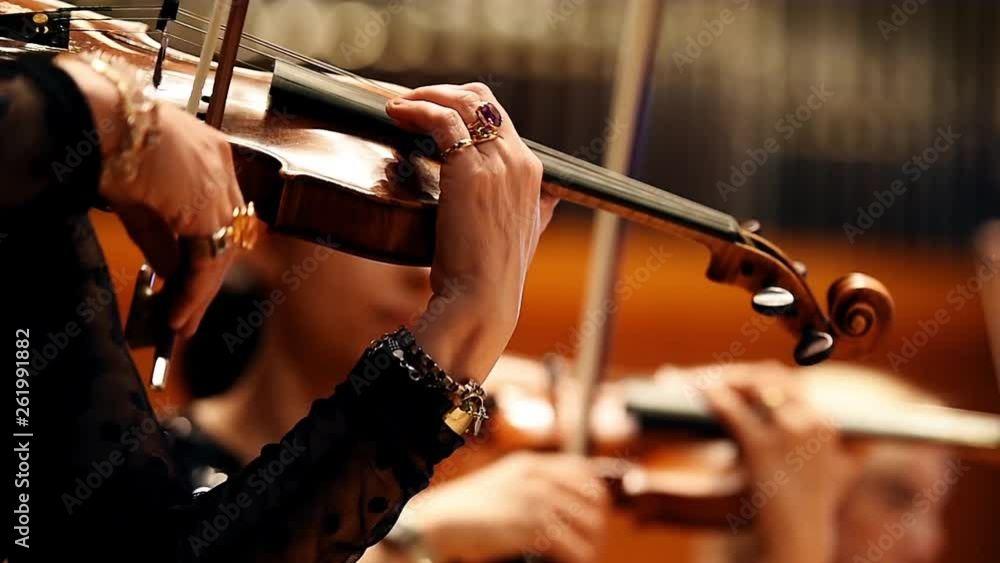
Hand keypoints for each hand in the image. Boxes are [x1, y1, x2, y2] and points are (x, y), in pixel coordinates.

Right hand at [56, 54, 243, 337]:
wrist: (101, 119)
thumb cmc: (108, 143)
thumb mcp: (137, 198)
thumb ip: (159, 238)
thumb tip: (169, 272)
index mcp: (210, 153)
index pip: (220, 212)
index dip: (207, 248)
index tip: (195, 277)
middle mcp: (222, 168)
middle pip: (225, 235)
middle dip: (208, 278)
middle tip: (191, 310)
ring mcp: (219, 187)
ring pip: (220, 252)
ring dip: (202, 293)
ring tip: (183, 322)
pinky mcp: (207, 209)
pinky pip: (207, 262)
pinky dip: (195, 292)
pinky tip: (179, 313)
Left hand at [385, 83, 556, 380]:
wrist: (482, 299)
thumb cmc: (491, 275)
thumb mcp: (525, 236)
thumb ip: (533, 209)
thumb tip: (542, 200)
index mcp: (532, 173)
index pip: (499, 118)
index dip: (463, 108)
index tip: (434, 114)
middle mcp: (519, 161)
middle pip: (483, 100)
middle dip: (444, 93)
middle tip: (412, 104)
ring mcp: (497, 164)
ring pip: (463, 102)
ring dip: (426, 95)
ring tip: (399, 106)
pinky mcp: (470, 171)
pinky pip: (443, 120)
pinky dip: (417, 109)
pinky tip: (397, 115)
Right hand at [401, 452, 608, 562]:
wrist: (440, 521)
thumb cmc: (467, 510)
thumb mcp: (503, 484)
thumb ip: (531, 485)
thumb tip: (561, 506)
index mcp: (531, 464)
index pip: (583, 471)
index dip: (596, 495)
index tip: (594, 515)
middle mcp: (538, 478)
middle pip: (593, 498)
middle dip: (597, 524)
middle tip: (590, 542)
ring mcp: (536, 500)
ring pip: (590, 525)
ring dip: (591, 545)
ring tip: (581, 556)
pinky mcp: (532, 527)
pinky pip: (575, 548)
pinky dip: (578, 559)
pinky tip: (568, 562)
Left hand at [701, 362, 852, 562]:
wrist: (800, 538)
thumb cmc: (810, 506)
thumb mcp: (840, 473)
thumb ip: (849, 449)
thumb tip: (841, 424)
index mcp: (828, 422)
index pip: (789, 383)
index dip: (757, 376)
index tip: (734, 376)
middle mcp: (813, 420)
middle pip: (770, 377)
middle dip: (735, 373)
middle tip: (706, 375)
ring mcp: (789, 431)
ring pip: (752, 385)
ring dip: (721, 377)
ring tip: (694, 379)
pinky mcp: (763, 446)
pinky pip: (732, 411)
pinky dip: (713, 396)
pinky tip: (696, 391)